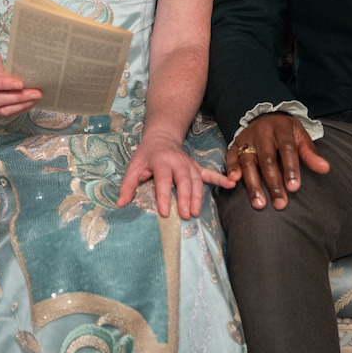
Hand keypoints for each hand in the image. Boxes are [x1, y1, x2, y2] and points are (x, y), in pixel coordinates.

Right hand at [0, 47, 40, 115]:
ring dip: (20, 106)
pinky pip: (2, 114)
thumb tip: (18, 80)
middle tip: (36, 93)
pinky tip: (28, 104)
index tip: (21, 83)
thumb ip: (0, 68)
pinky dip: (17, 110)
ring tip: (35, 99)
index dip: (5, 84)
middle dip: (19, 97)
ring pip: (0, 110)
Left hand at [116, 132, 234, 218]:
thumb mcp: (133, 167)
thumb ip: (127, 185)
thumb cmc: (147, 155)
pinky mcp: (196, 167)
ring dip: (197, 196)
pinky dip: (220, 179)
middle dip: (185, 198)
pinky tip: (230, 184)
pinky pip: (209, 174)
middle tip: (185, 215)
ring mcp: (189, 165)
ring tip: (195, 212)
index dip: (163, 195)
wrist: (162, 138)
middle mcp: (178, 162)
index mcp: (161, 161)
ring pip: (196, 180)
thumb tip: (121, 203)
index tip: (163, 212)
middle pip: (184, 181)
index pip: (163, 179)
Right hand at [225, 113, 329, 210]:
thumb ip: (310, 154)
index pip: (287, 149)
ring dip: (253, 183)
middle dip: (273, 182)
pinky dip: (231, 168)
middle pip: (267, 159)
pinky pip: (230, 157)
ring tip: (260, 203)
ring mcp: (247, 139)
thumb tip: (325, 168)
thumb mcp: (300, 137)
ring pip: (248, 161)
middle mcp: (262, 132)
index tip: (294, 188)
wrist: (265, 116)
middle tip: (280, 203)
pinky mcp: (235, 144)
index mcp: (281, 128)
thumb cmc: (286, 132)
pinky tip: (234, 181)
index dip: (290, 168)